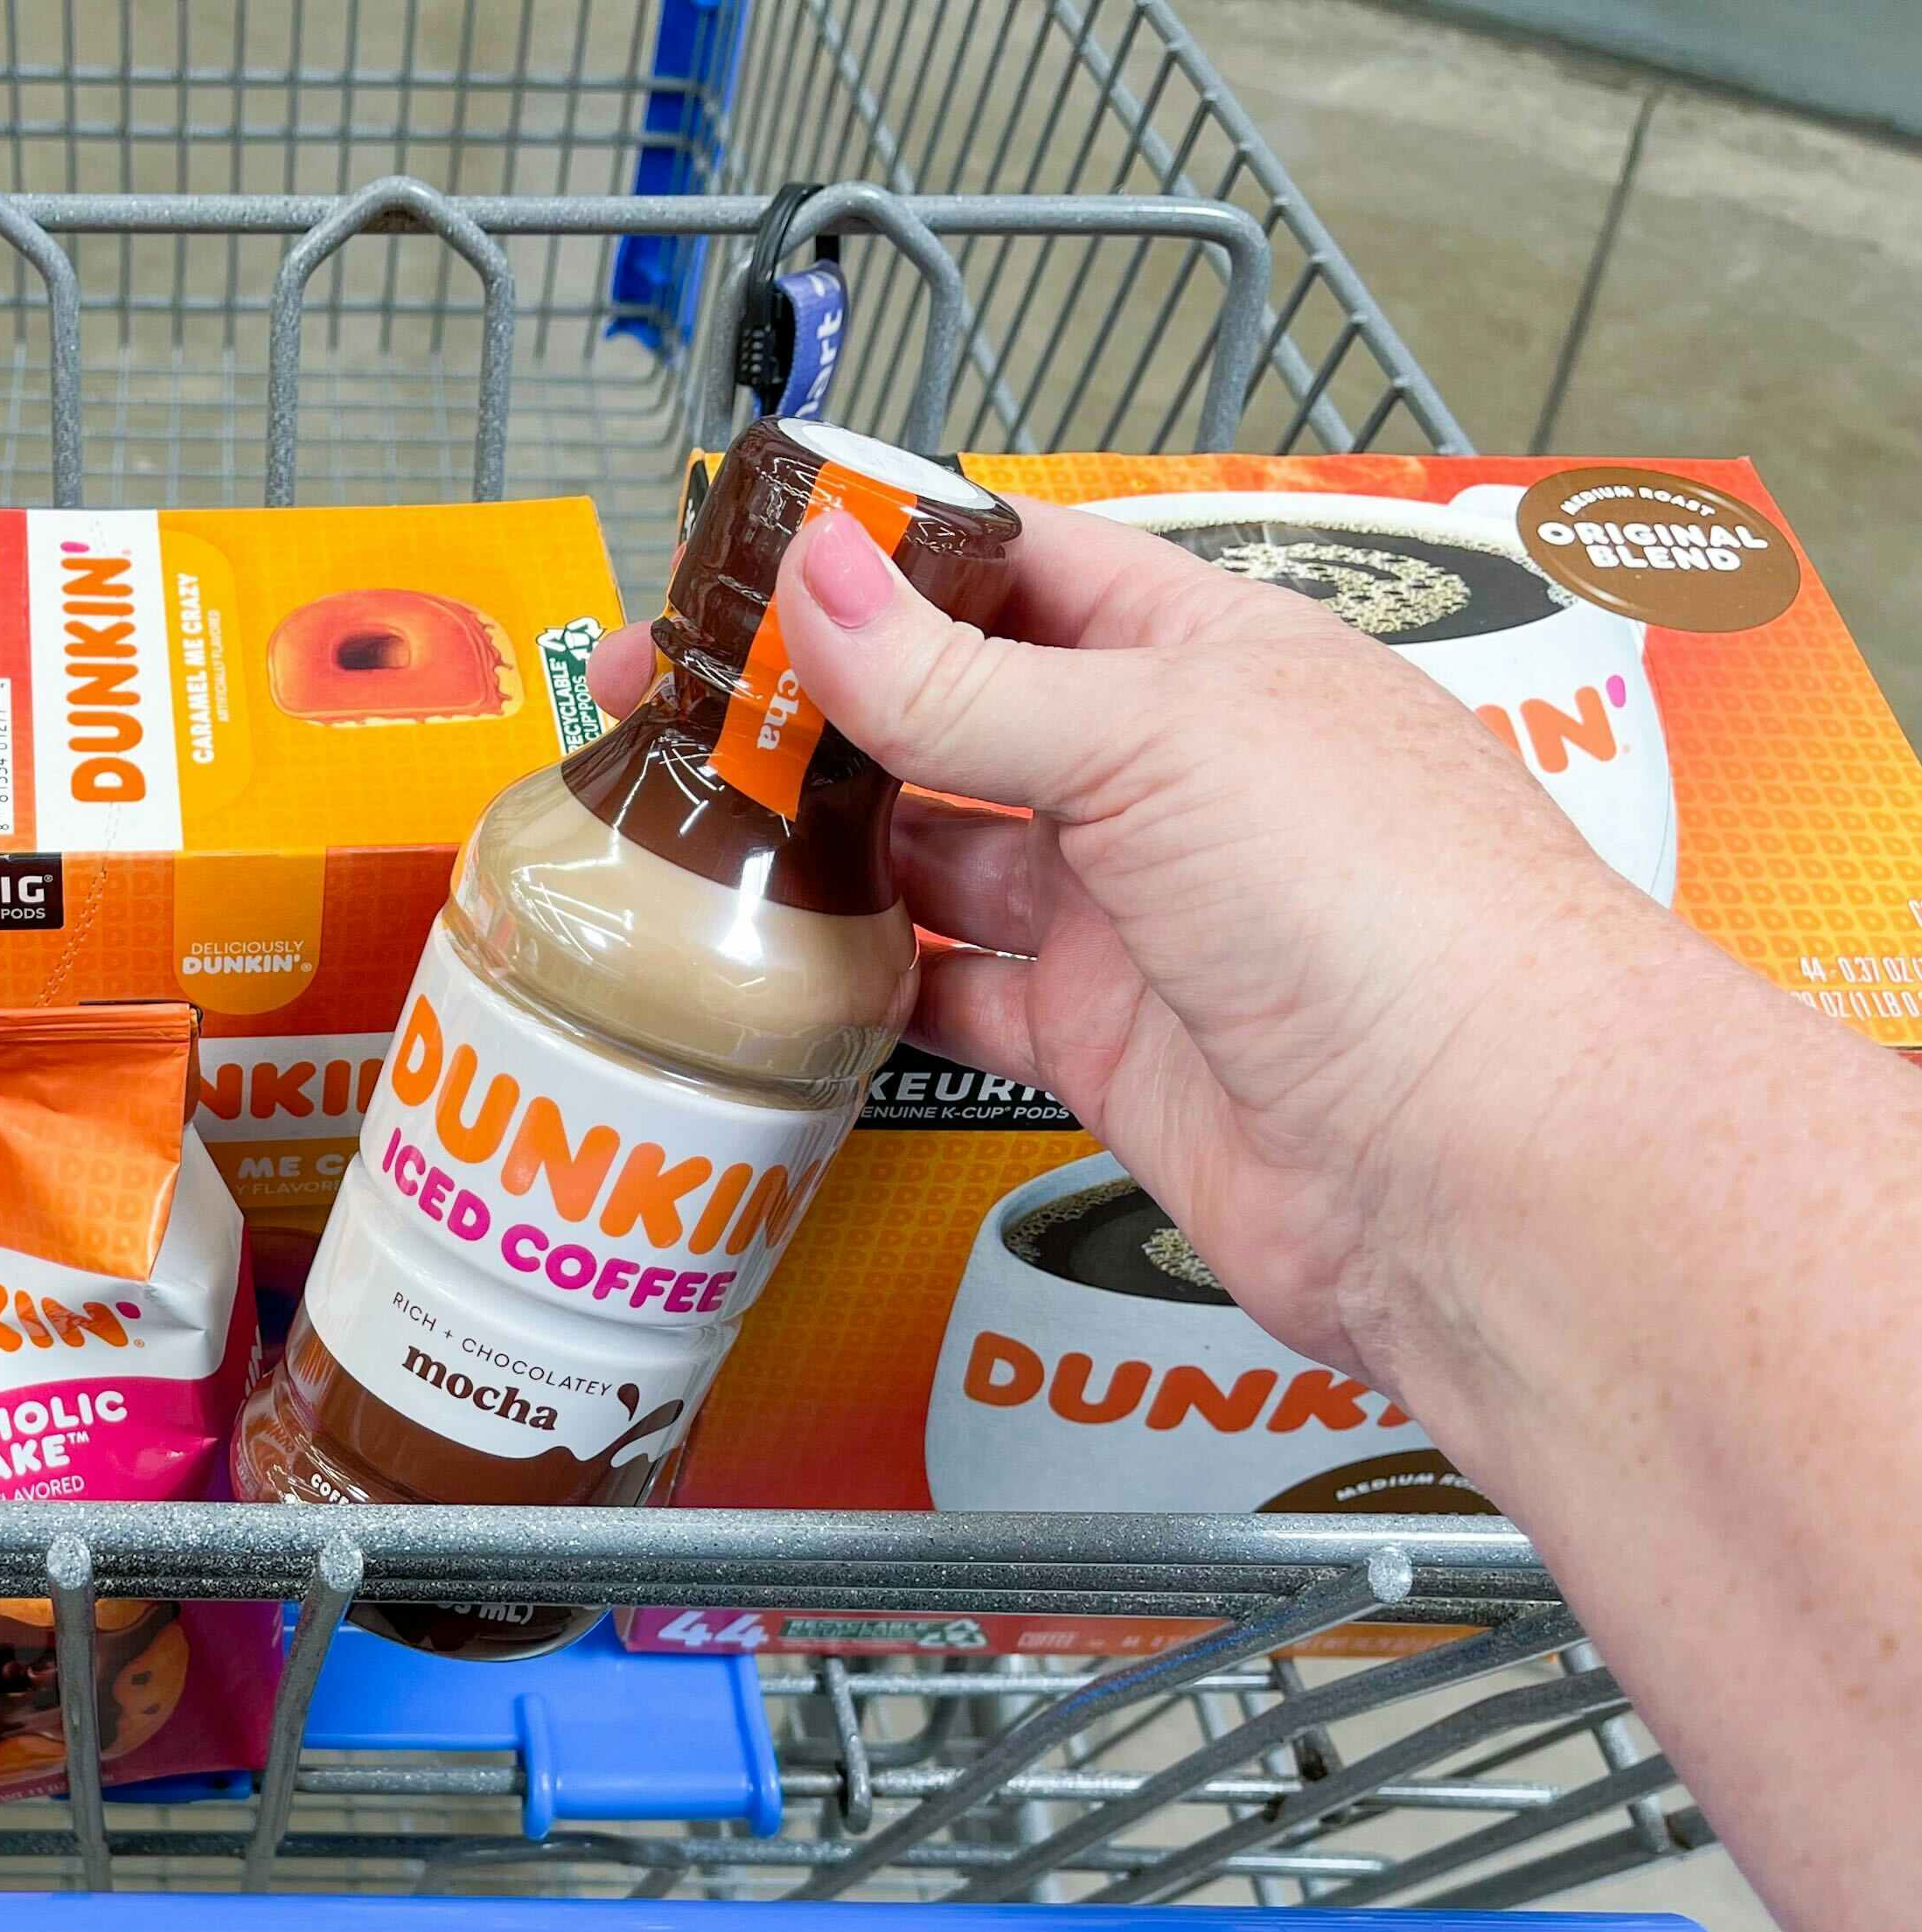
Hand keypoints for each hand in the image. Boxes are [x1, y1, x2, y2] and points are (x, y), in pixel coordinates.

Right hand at [597, 500, 1684, 1392]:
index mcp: (1211, 656)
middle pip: (958, 714)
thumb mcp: (1155, 740)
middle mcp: (1171, 779)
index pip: (1024, 566)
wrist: (1476, 1166)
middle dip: (817, 708)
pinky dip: (866, 985)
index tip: (751, 564)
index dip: (890, 556)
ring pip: (938, 859)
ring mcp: (1133, 919)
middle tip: (666, 706)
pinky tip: (777, 965)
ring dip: (823, 844)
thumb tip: (814, 574)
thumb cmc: (1388, 909)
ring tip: (685, 824)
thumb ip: (963, 679)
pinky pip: (951, 1001)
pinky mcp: (1101, 1048)